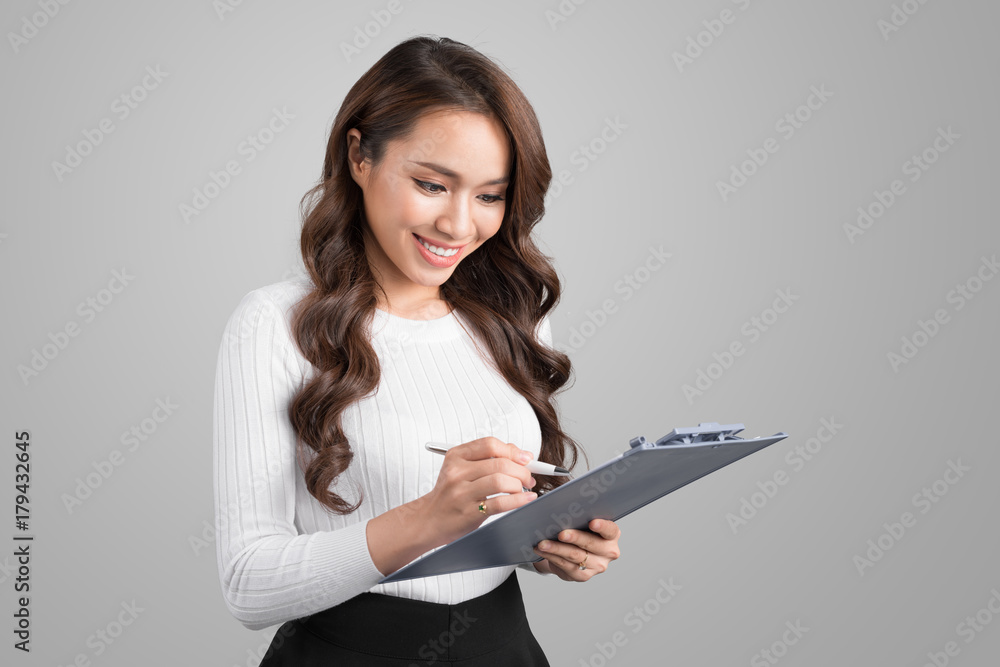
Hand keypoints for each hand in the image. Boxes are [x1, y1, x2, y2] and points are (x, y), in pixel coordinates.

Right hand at [420, 437, 537, 545]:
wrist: (428, 519)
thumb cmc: (449, 494)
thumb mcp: (462, 469)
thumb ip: (489, 458)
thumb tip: (521, 454)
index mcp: (456, 456)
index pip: (490, 444)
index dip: (513, 450)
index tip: (525, 458)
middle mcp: (457, 472)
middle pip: (500, 463)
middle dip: (522, 470)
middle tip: (528, 478)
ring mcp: (461, 493)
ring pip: (501, 481)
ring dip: (520, 485)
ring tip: (524, 489)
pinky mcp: (469, 512)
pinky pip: (501, 503)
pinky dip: (519, 500)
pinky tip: (526, 499)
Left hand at [532, 519, 621, 580]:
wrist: (575, 551)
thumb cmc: (580, 529)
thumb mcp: (583, 520)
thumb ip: (580, 512)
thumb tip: (560, 502)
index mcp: (612, 534)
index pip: (610, 530)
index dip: (602, 526)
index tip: (592, 522)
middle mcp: (608, 551)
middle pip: (591, 543)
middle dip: (574, 537)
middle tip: (561, 533)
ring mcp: (597, 565)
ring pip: (575, 556)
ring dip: (556, 548)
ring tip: (543, 543)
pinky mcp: (583, 576)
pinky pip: (565, 565)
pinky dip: (551, 556)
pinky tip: (542, 550)